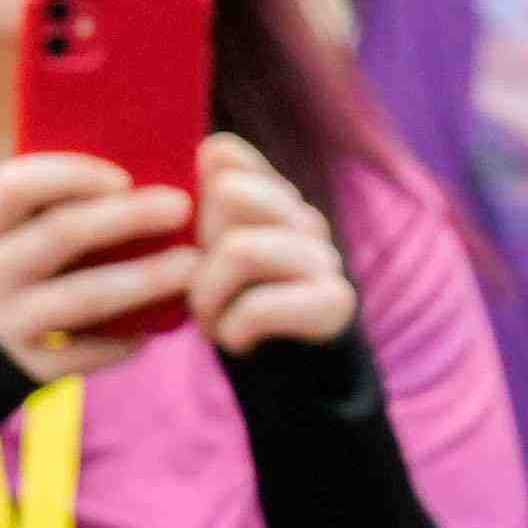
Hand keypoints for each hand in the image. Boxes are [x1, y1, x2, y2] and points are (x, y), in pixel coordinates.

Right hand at [0, 153, 203, 387]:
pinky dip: (126, 339)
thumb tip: (135, 176)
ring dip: (144, 278)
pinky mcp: (27, 369)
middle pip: (60, 234)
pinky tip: (158, 327)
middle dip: (128, 216)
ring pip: (84, 297)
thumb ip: (41, 214)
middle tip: (182, 206)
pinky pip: (88, 352)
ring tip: (191, 266)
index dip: (71, 174)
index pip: (14, 186)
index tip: (123, 176)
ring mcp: (3, 325)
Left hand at [186, 131, 357, 361]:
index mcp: (272, 197)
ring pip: (240, 248)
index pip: (226, 157)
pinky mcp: (335, 301)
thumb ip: (206, 206)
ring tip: (212, 322)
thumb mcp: (209, 257)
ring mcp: (325, 256)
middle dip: (197, 248)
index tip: (192, 246)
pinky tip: (238, 341)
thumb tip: (212, 149)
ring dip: (208, 297)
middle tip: (199, 293)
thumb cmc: (239, 311)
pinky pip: (260, 305)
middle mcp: (305, 216)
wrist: (292, 379)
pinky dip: (235, 329)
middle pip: (229, 192)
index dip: (193, 198)